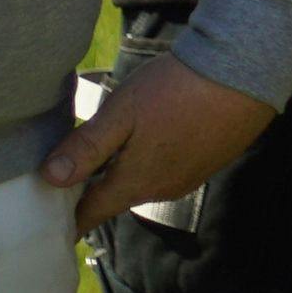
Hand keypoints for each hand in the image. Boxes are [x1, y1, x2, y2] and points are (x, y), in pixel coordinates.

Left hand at [40, 52, 278, 236]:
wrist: (243, 73)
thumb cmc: (176, 90)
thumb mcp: (122, 112)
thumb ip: (86, 147)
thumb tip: (48, 179)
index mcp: (135, 182)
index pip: (92, 214)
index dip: (69, 218)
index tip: (50, 219)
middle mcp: (161, 189)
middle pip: (118, 197)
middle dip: (95, 188)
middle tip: (72, 172)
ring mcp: (188, 177)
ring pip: (144, 182)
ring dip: (126, 170)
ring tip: (111, 147)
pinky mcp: (207, 161)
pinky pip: (169, 169)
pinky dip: (153, 158)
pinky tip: (153, 133)